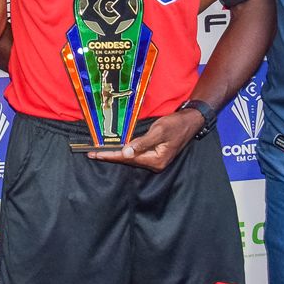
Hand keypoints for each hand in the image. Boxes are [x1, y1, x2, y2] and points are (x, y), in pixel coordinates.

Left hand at [87, 108, 204, 171]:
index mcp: (156, 160)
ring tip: (99, 152)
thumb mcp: (159, 131)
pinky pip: (135, 154)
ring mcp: (155, 159)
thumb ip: (142, 142)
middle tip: (92, 153)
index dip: (111, 156)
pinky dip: (124, 151)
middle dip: (110, 156)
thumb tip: (126, 153)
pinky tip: (115, 149)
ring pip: (131, 158)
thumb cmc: (176, 124)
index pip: (128, 158)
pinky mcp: (154, 154)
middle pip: (128, 160)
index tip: (96, 154)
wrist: (190, 121)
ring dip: (116, 154)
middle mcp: (155, 163)